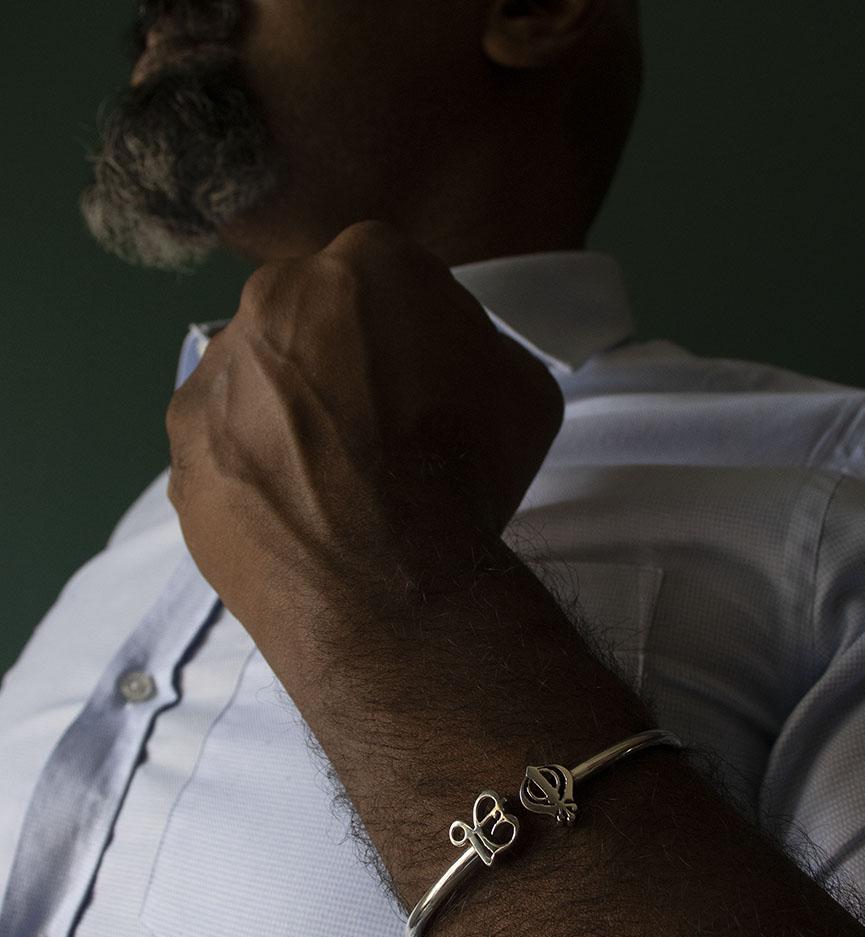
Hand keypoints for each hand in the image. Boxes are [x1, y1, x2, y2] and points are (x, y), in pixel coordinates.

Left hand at [165, 221, 564, 659]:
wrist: (389, 586)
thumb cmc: (467, 473)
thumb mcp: (525, 389)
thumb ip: (481, 347)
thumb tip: (445, 360)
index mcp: (363, 262)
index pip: (389, 275)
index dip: (411, 330)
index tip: (424, 381)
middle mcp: (270, 299)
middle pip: (310, 317)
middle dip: (339, 357)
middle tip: (376, 430)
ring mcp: (212, 378)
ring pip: (255, 381)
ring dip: (286, 412)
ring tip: (329, 484)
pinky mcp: (181, 453)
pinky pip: (223, 448)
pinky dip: (251, 470)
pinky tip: (292, 514)